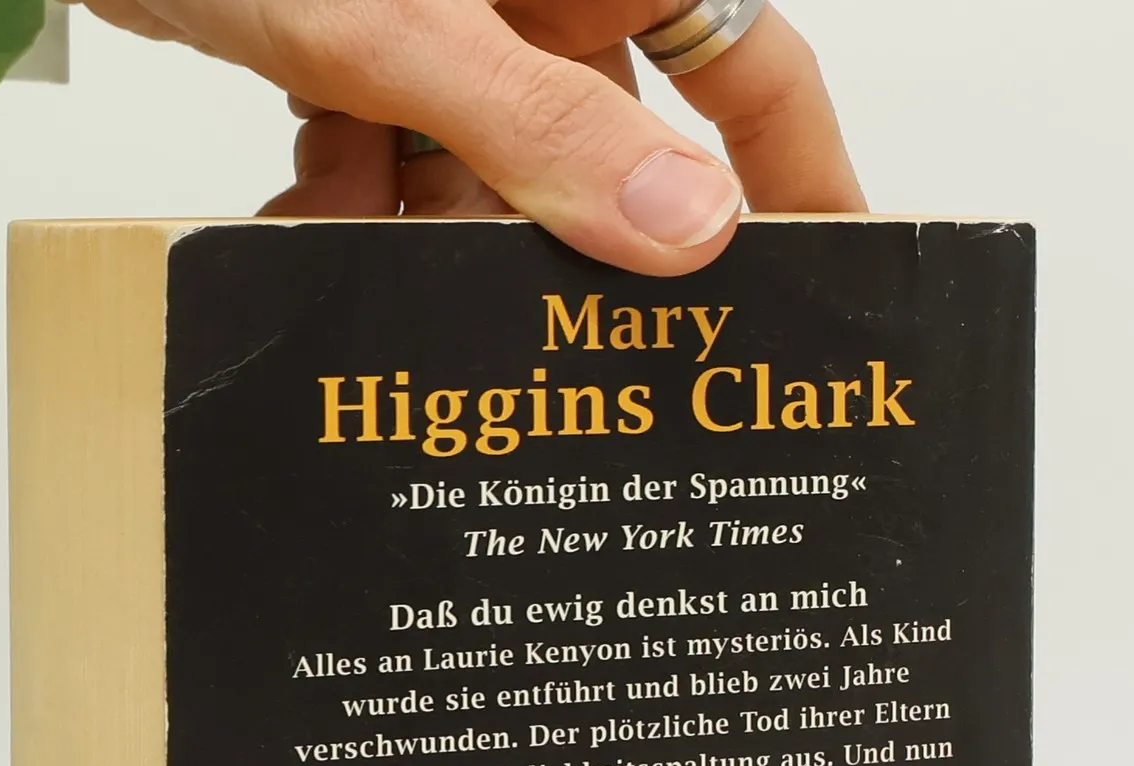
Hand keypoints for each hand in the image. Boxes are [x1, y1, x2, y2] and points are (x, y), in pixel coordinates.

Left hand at [71, 0, 863, 275]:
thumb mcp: (402, 20)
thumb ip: (537, 127)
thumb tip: (684, 233)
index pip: (756, 67)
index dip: (798, 180)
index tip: (825, 287)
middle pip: (611, 151)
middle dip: (579, 254)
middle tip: (593, 364)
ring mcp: (448, 21)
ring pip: (490, 177)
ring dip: (438, 248)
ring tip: (404, 316)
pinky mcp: (359, 50)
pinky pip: (390, 159)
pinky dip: (351, 208)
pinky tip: (309, 239)